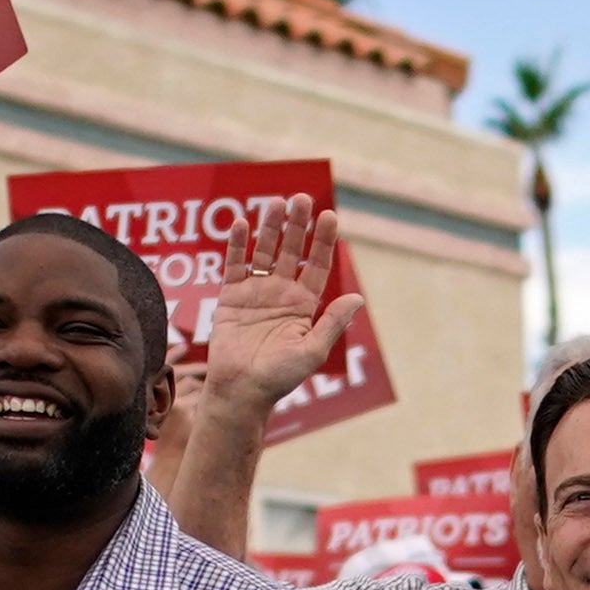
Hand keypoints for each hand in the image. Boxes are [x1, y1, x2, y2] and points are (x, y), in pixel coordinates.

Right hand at [197, 197, 365, 417]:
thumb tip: (358, 297)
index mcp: (304, 305)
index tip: (329, 216)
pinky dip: (238, 245)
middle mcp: (281, 293)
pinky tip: (243, 225)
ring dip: (269, 228)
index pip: (317, 265)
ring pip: (264, 252)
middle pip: (291, 251)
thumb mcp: (313, 350)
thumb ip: (332, 322)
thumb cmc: (280, 378)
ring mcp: (255, 292)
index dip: (323, 241)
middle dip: (297, 226)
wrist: (241, 391)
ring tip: (274, 203)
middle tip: (300, 199)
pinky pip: (235, 265)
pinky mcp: (231, 297)